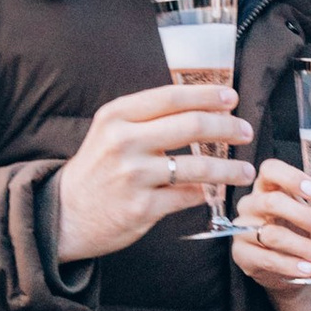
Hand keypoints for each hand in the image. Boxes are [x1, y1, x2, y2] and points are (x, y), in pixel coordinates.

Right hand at [52, 80, 252, 261]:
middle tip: (245, 132)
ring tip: (246, 170)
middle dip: (228, 127)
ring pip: (198, 166)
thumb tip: (200, 106)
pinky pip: (188, 197)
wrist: (64, 214)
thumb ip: (148, 117)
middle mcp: (124, 142)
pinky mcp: (142, 208)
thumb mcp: (111, 131)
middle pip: (192, 126)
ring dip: (230, 168)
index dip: (208, 96)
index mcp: (117, 116)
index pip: (172, 97)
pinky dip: (205, 194)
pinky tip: (212, 193)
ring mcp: (134, 176)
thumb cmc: (97, 169)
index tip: (231, 98)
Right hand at [231, 160, 310, 297]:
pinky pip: (267, 259)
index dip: (292, 178)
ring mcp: (243, 230)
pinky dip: (291, 265)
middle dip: (304, 216)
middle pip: (272, 202)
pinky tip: (309, 269)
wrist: (288, 269)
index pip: (271, 170)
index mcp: (269, 187)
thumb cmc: (302, 233)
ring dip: (304, 247)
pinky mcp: (242, 255)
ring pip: (272, 234)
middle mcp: (252, 204)